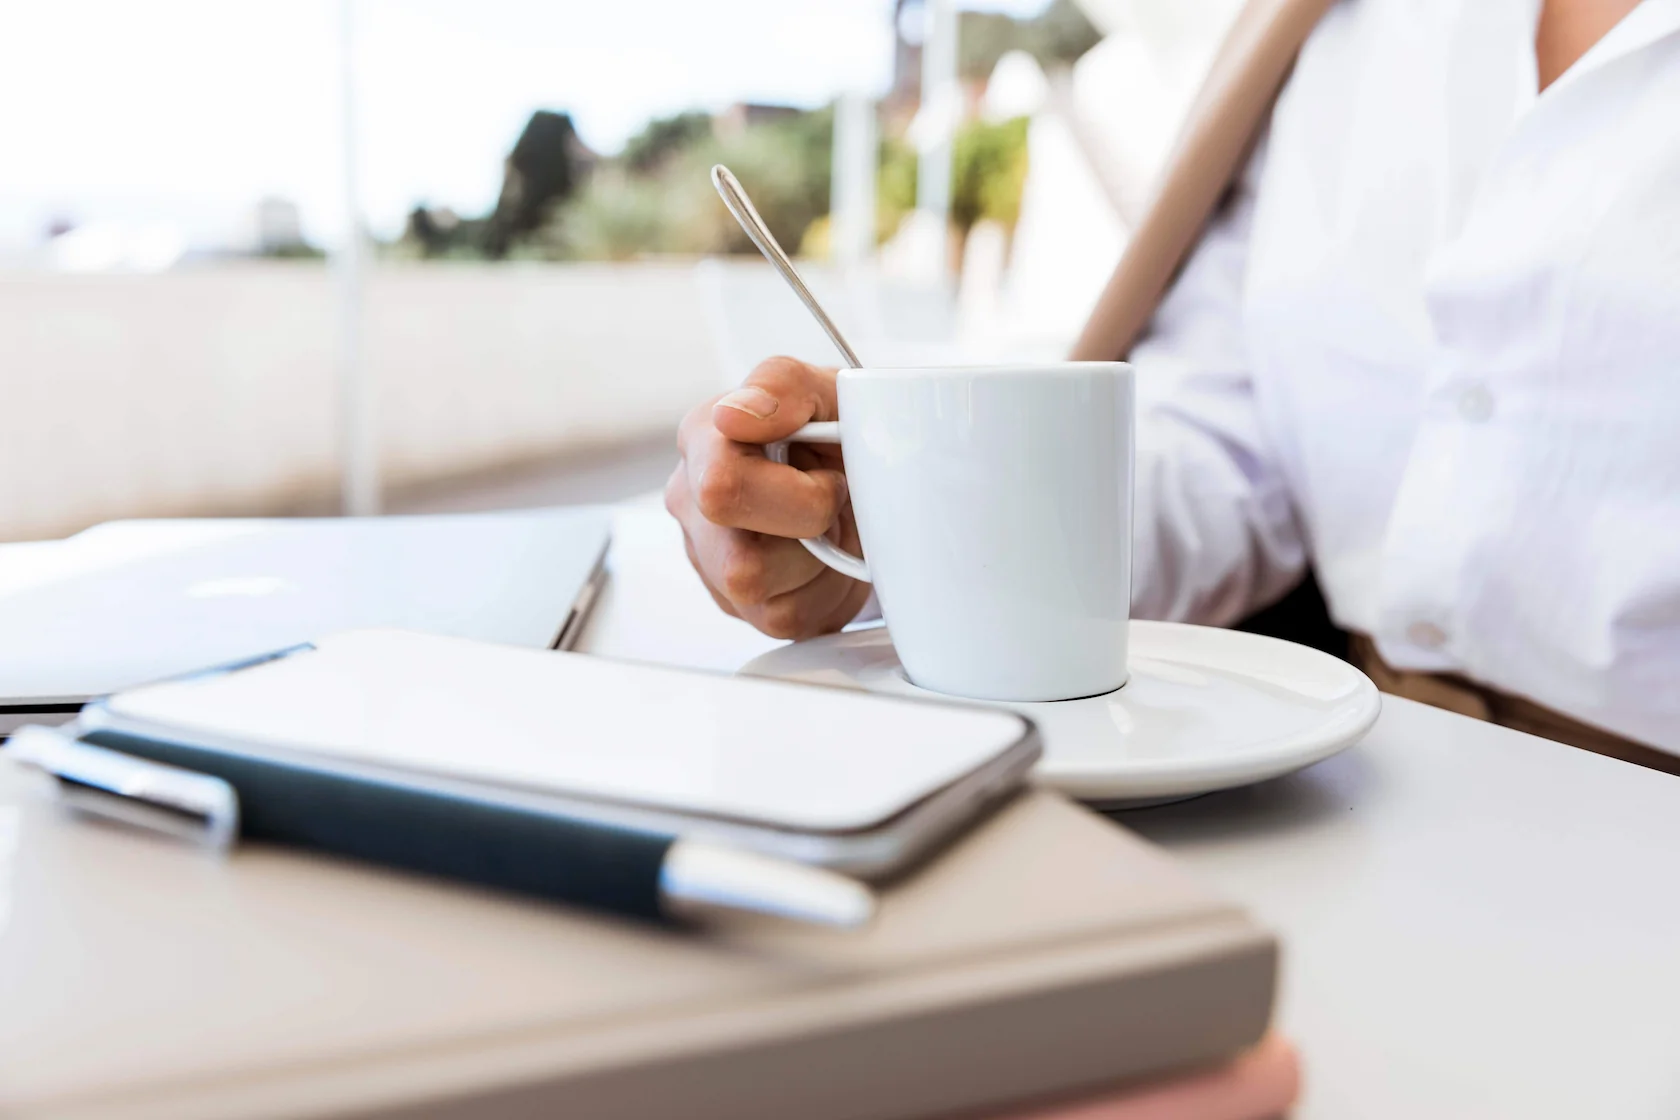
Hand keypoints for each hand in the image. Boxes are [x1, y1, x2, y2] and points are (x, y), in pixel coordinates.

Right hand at [666, 357, 869, 638]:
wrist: (862, 478)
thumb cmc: (834, 431)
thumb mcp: (824, 391)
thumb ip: (782, 386)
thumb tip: (735, 416)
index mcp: (705, 437)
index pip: (722, 488)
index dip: (795, 494)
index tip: (831, 472)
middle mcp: (690, 499)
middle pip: (742, 561)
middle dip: (811, 532)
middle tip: (835, 496)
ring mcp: (707, 556)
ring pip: (760, 592)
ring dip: (816, 562)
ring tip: (828, 525)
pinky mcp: (734, 603)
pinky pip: (783, 617)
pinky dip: (822, 590)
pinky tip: (825, 555)